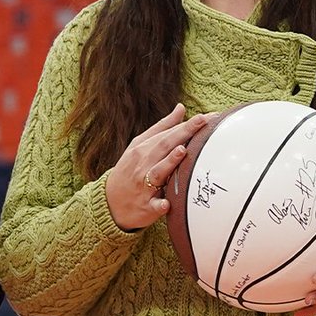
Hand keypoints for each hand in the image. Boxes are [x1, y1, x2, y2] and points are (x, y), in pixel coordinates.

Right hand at [105, 104, 208, 230]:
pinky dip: (159, 204)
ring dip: (169, 162)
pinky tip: (166, 204)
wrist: (110, 203)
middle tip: (203, 122)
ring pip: (158, 172)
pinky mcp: (146, 207)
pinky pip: (153, 205)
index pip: (167, 134)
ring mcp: (144, 186)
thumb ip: (162, 128)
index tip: (205, 117)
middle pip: (164, 147)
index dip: (187, 125)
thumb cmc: (129, 171)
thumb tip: (181, 108)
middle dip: (183, 134)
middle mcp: (143, 165)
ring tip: (182, 151)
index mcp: (143, 149)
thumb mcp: (140, 146)